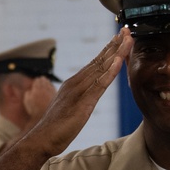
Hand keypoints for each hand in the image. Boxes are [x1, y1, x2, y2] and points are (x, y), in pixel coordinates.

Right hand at [25, 28, 131, 157]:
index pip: (94, 63)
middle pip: (99, 60)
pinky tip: (118, 61)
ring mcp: (79, 92)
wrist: (42, 139)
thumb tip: (86, 95)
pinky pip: (99, 85)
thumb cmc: (55, 127)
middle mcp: (76, 83)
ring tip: (127, 39)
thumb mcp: (70, 108)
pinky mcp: (83, 104)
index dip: (108, 50)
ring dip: (116, 53)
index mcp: (74, 83)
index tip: (119, 38)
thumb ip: (79, 98)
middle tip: (127, 30)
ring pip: (101, 68)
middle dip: (114, 45)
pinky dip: (110, 72)